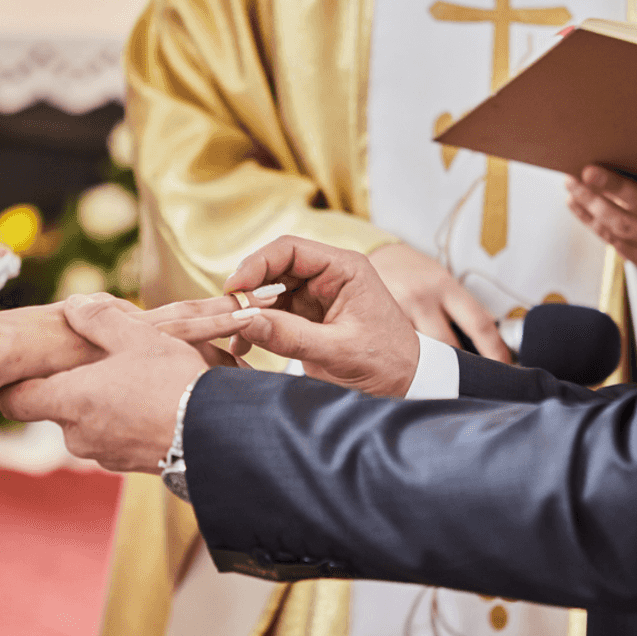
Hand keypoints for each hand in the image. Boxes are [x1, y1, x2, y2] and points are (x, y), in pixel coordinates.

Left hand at [0, 297, 209, 471]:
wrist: (218, 433)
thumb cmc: (173, 381)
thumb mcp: (136, 335)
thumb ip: (97, 318)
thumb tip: (72, 307)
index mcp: (70, 400)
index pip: (15, 400)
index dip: (4, 386)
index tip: (1, 374)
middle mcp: (79, 434)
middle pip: (58, 406)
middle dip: (73, 384)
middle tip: (96, 361)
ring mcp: (105, 454)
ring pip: (90, 421)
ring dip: (103, 401)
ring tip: (135, 378)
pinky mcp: (131, 466)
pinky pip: (116, 435)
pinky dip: (125, 418)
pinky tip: (153, 400)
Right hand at [222, 236, 419, 396]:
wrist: (407, 385)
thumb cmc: (386, 363)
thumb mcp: (339, 351)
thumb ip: (291, 337)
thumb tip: (245, 322)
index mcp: (344, 269)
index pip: (290, 250)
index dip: (257, 264)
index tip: (234, 288)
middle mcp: (328, 276)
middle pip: (273, 269)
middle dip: (248, 291)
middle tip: (229, 316)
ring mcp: (316, 296)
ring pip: (268, 292)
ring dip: (248, 312)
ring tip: (235, 339)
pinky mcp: (307, 318)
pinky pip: (272, 314)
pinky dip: (255, 327)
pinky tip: (242, 347)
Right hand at [367, 243, 509, 362]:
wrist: (374, 253)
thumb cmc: (414, 271)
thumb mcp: (443, 280)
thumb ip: (463, 307)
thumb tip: (489, 338)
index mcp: (445, 285)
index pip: (479, 323)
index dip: (494, 350)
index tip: (503, 367)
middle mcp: (422, 297)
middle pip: (448, 347)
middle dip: (459, 367)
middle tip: (466, 379)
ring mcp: (396, 310)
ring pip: (420, 354)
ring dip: (429, 368)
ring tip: (432, 374)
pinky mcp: (375, 321)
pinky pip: (396, 350)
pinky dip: (404, 360)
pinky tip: (405, 362)